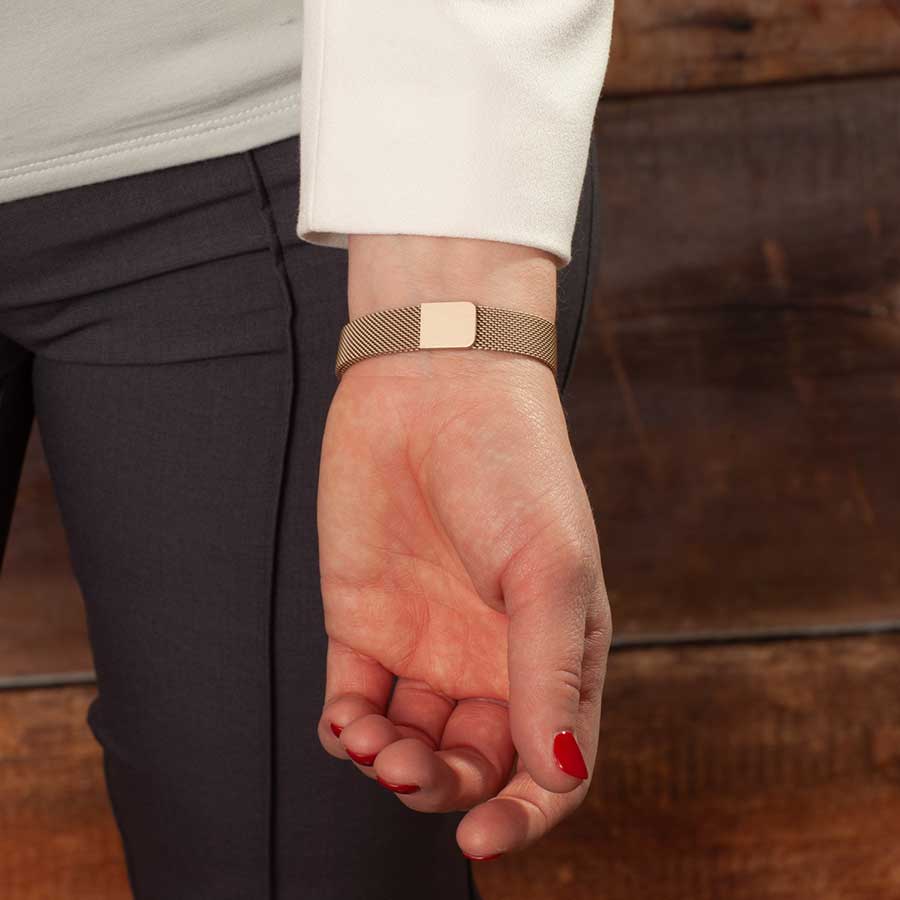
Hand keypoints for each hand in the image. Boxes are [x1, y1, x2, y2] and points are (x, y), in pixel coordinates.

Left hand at [316, 338, 610, 858]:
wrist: (433, 386)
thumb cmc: (514, 467)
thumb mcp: (549, 568)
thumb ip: (549, 673)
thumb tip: (559, 775)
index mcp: (554, 652)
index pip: (549, 763)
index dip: (522, 814)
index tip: (482, 837)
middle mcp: (492, 658)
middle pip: (473, 763)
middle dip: (441, 787)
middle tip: (407, 768)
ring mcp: (426, 643)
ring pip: (411, 743)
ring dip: (390, 764)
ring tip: (372, 742)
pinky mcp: (366, 622)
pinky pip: (356, 701)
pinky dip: (347, 730)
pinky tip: (347, 722)